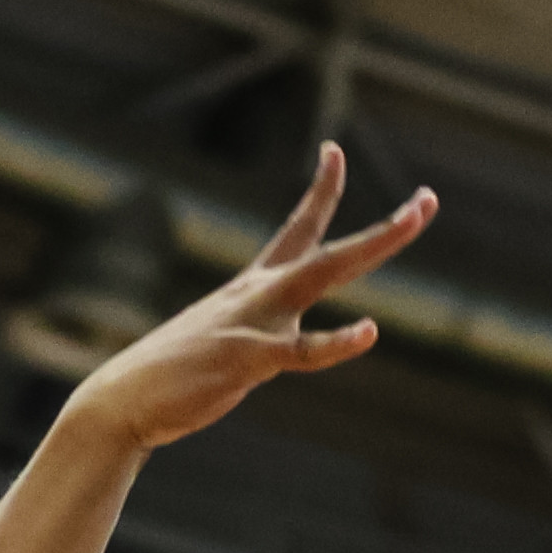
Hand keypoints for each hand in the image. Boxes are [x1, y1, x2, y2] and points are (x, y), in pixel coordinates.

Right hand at [65, 146, 431, 453]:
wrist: (123, 402)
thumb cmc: (172, 376)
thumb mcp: (221, 344)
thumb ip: (254, 335)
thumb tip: (271, 345)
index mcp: (253, 288)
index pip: (296, 229)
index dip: (320, 190)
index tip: (333, 150)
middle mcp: (259, 294)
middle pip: (330, 248)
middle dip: (384, 227)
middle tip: (429, 200)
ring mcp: (255, 321)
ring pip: (324, 273)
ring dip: (373, 244)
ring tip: (411, 219)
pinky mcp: (247, 358)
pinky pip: (300, 350)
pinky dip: (336, 342)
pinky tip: (369, 331)